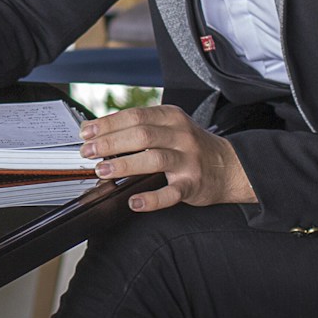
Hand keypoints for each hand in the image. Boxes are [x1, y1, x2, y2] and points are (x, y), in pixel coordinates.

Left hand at [80, 104, 255, 212]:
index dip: (108, 124)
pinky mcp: (193, 184)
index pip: (135, 116)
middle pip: (141, 134)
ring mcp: (188, 160)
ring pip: (154, 158)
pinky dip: (152, 199)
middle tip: (88, 151)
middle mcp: (181, 136)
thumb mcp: (170, 127)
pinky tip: (134, 202)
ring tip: (103, 170)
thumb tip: (100, 132)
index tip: (86, 132)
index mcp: (171, 117)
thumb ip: (141, 127)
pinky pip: (171, 192)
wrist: (231, 167)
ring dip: (125, 164)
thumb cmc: (191, 147)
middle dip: (110, 142)